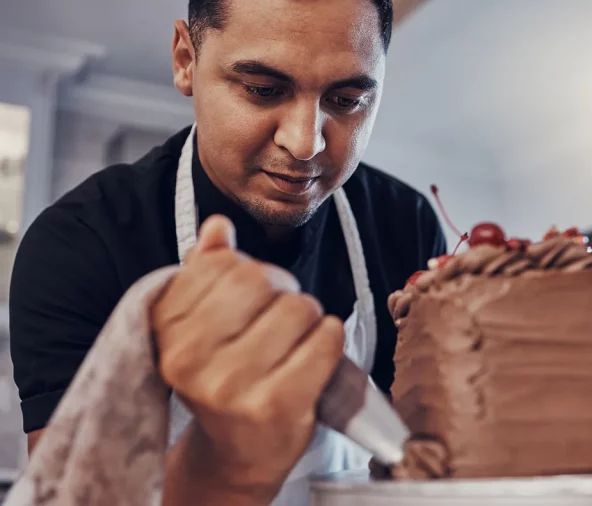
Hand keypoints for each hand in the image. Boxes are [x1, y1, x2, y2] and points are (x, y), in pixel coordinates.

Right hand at [152, 215, 343, 498]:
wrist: (242, 450)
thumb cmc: (227, 378)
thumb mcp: (203, 326)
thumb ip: (207, 271)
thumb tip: (217, 226)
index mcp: (167, 332)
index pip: (223, 264)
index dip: (249, 271)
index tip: (251, 295)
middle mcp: (191, 360)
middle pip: (261, 280)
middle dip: (283, 289)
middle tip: (282, 314)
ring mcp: (233, 386)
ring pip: (298, 308)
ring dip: (309, 317)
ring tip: (297, 339)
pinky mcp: (277, 406)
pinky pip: (324, 340)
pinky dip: (330, 337)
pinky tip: (316, 351)